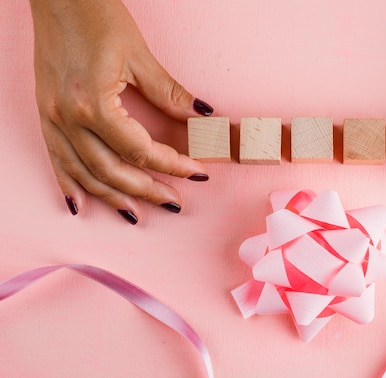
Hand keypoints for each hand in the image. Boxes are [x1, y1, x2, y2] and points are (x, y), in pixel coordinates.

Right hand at [29, 0, 212, 223]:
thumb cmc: (97, 17)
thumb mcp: (140, 56)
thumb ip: (170, 94)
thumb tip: (203, 117)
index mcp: (94, 104)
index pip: (141, 151)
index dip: (173, 166)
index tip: (197, 172)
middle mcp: (68, 118)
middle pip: (113, 171)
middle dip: (147, 191)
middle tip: (175, 201)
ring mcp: (52, 119)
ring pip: (84, 174)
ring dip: (113, 197)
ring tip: (138, 213)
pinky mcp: (45, 115)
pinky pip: (57, 160)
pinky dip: (71, 185)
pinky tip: (81, 204)